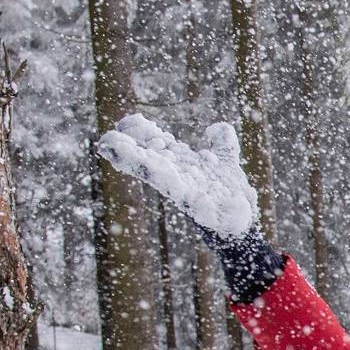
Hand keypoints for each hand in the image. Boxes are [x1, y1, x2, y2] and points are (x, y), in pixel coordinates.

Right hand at [96, 114, 283, 301]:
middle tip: (106, 141)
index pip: (155, 146)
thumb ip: (223, 144)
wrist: (243, 226)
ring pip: (160, 179)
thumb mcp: (226, 163)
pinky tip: (166, 176)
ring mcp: (189, 195)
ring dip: (140, 166)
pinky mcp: (205, 212)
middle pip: (149, 162)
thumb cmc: (230, 196)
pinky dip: (182, 190)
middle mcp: (178, 179)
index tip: (126, 123)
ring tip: (118, 154)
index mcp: (181, 165)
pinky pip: (191, 201)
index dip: (141, 134)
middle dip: (129, 152)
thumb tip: (217, 128)